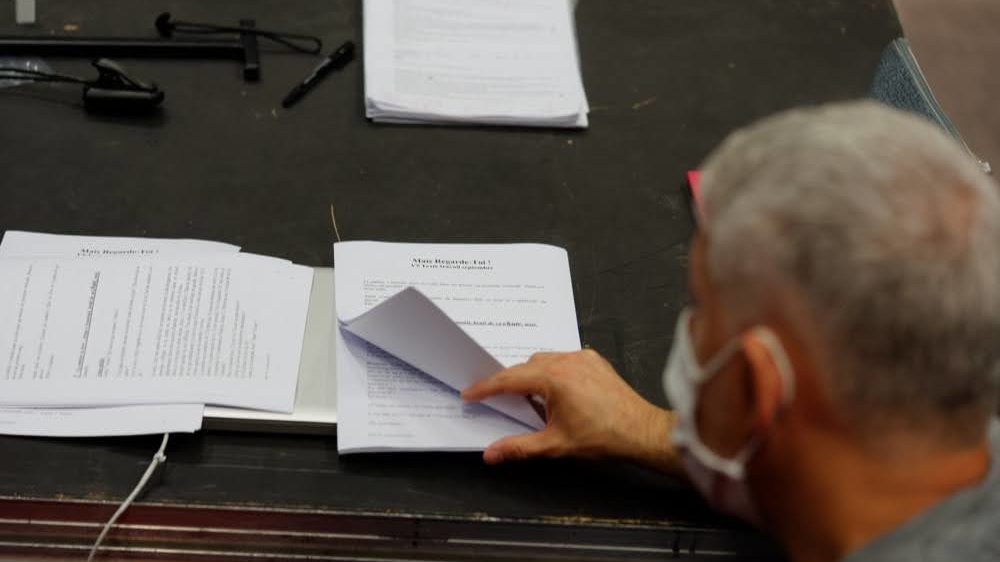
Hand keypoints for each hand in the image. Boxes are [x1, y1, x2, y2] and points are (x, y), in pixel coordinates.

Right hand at [461, 349, 680, 472]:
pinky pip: (563, 359)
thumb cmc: (603, 436)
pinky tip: (553, 390)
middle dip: (508, 382)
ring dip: (531, 375)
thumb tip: (492, 453)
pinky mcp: (594, 360)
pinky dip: (552, 371)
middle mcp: (567, 361)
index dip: (486, 387)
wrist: (640, 431)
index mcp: (554, 378)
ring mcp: (582, 358)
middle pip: (525, 366)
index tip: (471, 392)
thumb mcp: (554, 444)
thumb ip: (518, 447)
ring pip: (544, 359)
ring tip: (528, 399)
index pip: (509, 379)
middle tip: (495, 397)